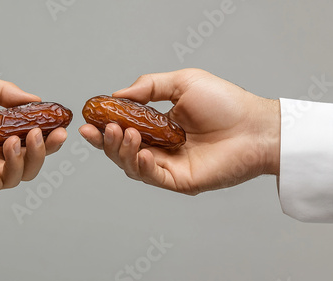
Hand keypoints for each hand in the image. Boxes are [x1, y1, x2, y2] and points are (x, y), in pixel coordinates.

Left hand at [0, 67, 67, 193]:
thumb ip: (4, 92)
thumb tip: (37, 100)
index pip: (29, 139)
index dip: (48, 135)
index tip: (60, 125)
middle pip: (29, 163)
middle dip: (43, 151)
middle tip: (44, 135)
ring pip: (15, 177)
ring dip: (23, 161)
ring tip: (15, 141)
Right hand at [79, 69, 279, 194]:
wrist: (255, 126)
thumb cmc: (225, 103)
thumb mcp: (182, 83)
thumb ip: (148, 87)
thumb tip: (116, 94)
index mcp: (158, 126)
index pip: (124, 129)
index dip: (104, 127)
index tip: (88, 120)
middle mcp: (160, 147)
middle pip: (122, 150)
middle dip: (108, 141)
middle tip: (102, 129)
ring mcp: (169, 166)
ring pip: (132, 166)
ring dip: (123, 151)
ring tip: (125, 134)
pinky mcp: (180, 181)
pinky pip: (153, 178)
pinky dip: (143, 166)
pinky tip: (144, 152)